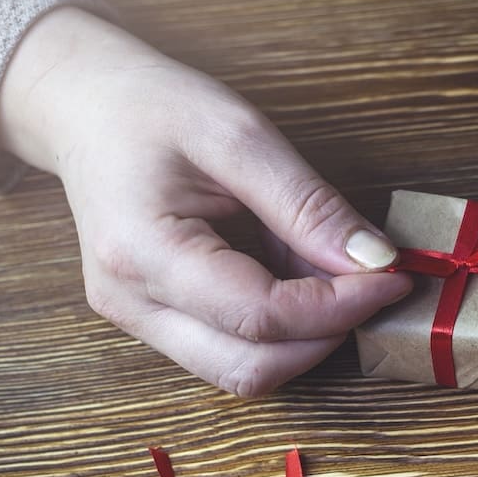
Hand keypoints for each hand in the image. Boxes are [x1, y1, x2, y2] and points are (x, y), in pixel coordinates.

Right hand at [0, 7, 411, 395]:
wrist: (84, 106)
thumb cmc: (153, 107)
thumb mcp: (240, 136)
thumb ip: (308, 205)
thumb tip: (376, 261)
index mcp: (142, 253)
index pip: (261, 316)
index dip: (341, 306)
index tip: (393, 275)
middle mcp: (132, 304)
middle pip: (250, 368)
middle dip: (326, 335)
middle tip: (370, 283)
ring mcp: (137, 320)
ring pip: (242, 369)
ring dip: (305, 335)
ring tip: (329, 270)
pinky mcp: (153, 320)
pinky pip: (228, 347)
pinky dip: (279, 326)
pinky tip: (296, 274)